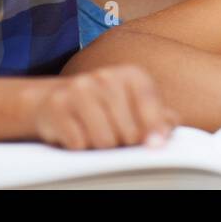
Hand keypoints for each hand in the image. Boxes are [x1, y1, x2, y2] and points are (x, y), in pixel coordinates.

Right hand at [25, 65, 177, 149]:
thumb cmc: (104, 106)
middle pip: (129, 132)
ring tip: (95, 134)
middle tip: (115, 135)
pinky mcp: (58, 105)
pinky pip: (78, 143)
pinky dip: (79, 146)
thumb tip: (167, 130)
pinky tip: (76, 133)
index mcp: (132, 75)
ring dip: (101, 146)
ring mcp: (80, 88)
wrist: (54, 99)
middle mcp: (106, 76)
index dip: (154, 128)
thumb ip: (159, 117)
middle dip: (124, 142)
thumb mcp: (134, 105)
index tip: (156, 144)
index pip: (149, 104)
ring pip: (104, 141)